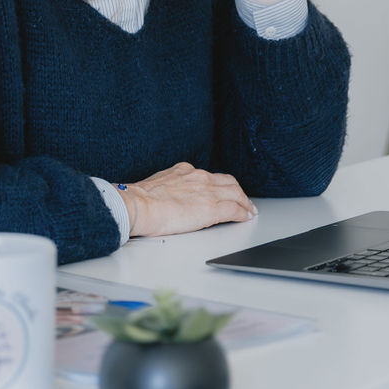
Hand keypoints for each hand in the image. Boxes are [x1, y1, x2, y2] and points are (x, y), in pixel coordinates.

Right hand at [122, 161, 257, 236]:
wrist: (138, 205)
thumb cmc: (139, 200)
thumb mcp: (157, 184)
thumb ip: (169, 187)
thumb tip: (168, 198)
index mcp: (185, 171)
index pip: (210, 177)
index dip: (220, 186)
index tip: (223, 192)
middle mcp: (199, 177)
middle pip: (228, 182)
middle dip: (238, 192)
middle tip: (244, 201)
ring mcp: (207, 191)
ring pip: (236, 193)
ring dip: (244, 203)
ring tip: (249, 211)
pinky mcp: (212, 207)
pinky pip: (235, 209)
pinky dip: (243, 213)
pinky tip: (246, 217)